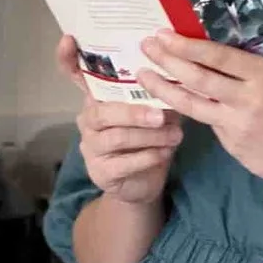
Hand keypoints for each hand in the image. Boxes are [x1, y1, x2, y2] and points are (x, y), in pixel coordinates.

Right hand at [75, 87, 183, 209]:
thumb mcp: (153, 117)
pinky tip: (166, 152)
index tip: (146, 79)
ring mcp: (91, 149)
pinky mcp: (101, 172)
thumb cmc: (144, 141)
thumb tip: (172, 85)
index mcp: (96, 101)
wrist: (139, 183)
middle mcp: (88, 123)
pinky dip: (149, 157)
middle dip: (135, 113)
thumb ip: (156, 101)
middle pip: (104, 113)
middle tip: (161, 116)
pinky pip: (125, 163)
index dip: (119, 83)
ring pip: (118, 138)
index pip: (98, 86)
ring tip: (175, 136)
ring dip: (150, 136)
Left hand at [136, 33, 262, 195]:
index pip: (218, 57)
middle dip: (168, 61)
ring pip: (192, 104)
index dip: (188, 46)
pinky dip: (187, 109)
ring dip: (163, 88)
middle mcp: (246, 100)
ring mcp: (236, 125)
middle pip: (197, 78)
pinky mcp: (231, 144)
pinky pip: (207, 122)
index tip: (165, 34)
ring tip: (142, 74)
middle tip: (146, 46)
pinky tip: (170, 97)